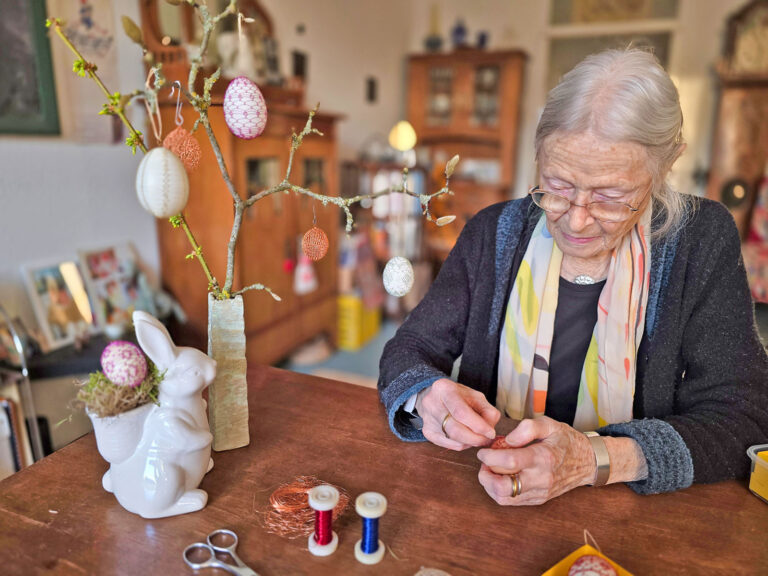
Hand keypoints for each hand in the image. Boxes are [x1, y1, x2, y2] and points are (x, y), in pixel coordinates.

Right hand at [416, 378, 499, 450]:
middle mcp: (431, 403)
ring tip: (477, 437)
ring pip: (452, 440)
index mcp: (444, 389)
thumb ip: (486, 411)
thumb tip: (489, 431)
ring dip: (470, 443)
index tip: (491, 433)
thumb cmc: (458, 396)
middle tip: (486, 440)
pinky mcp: (427, 432)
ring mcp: (427, 419)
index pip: (461, 412)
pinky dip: (462, 445)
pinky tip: (466, 438)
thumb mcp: (475, 396)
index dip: (478, 426)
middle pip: (455, 430)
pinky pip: (448, 445)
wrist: (435, 397)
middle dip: (475, 439)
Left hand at [476, 416, 594, 504]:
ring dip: (489, 484)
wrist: (587, 462)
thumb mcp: (550, 424)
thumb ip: (527, 428)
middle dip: (485, 473)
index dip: (489, 456)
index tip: (483, 451)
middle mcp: (541, 479)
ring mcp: (539, 492)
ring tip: (491, 469)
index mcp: (543, 457)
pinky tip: (500, 477)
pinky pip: (510, 502)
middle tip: (485, 461)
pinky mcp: (538, 500)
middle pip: (502, 486)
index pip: (509, 462)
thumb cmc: (565, 440)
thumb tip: (506, 440)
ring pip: (503, 497)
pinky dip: (498, 491)